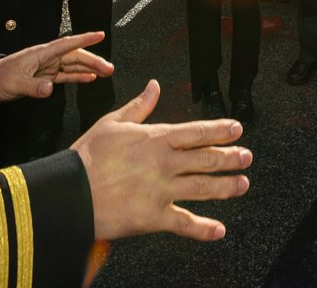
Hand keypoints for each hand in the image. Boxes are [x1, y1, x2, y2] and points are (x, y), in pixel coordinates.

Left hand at [0, 31, 112, 102]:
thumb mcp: (15, 84)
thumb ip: (33, 87)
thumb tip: (50, 88)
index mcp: (41, 54)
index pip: (67, 44)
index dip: (84, 39)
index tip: (99, 35)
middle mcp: (47, 58)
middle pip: (74, 56)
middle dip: (93, 59)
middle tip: (109, 68)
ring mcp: (47, 67)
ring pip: (73, 65)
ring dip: (89, 68)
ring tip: (106, 72)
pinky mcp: (45, 77)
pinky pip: (66, 75)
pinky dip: (78, 76)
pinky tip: (90, 77)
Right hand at [71, 80, 251, 241]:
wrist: (70, 192)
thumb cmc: (87, 157)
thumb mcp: (112, 122)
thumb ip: (139, 106)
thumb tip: (154, 87)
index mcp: (156, 138)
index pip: (197, 132)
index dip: (220, 130)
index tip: (237, 129)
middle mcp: (164, 163)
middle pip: (206, 159)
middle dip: (230, 158)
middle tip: (246, 157)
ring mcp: (162, 190)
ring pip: (203, 187)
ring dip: (227, 186)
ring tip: (243, 184)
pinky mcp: (155, 216)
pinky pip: (185, 223)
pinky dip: (204, 228)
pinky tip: (219, 229)